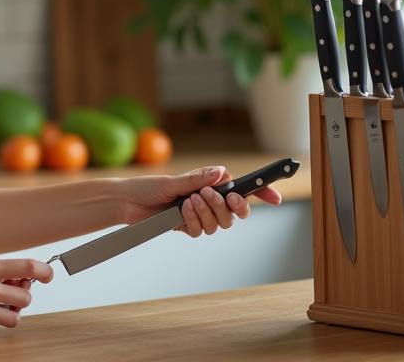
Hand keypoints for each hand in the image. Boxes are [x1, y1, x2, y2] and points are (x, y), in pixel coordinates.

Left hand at [119, 167, 282, 237]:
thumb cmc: (149, 186)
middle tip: (213, 195)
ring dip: (208, 212)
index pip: (242, 190)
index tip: (274, 197)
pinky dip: (194, 221)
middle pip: (236, 212)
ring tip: (190, 200)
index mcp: (211, 184)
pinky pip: (202, 231)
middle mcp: (209, 201)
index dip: (261, 193)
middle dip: (230, 206)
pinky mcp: (189, 227)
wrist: (128, 202)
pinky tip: (182, 213)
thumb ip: (198, 178)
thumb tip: (221, 173)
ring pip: (220, 224)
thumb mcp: (174, 180)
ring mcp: (200, 215)